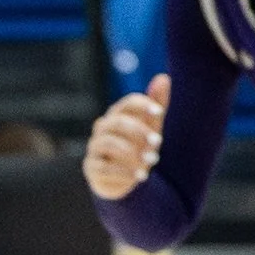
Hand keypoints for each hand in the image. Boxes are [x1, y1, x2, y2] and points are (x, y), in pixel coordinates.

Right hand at [85, 74, 169, 202]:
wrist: (124, 177)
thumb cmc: (139, 145)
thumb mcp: (151, 126)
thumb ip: (158, 103)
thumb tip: (164, 77)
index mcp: (118, 115)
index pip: (127, 103)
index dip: (142, 105)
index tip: (159, 112)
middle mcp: (103, 128)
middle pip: (117, 122)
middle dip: (139, 132)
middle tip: (158, 143)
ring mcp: (94, 147)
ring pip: (109, 144)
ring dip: (132, 153)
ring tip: (151, 163)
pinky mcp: (91, 167)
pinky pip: (103, 167)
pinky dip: (123, 172)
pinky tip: (139, 176)